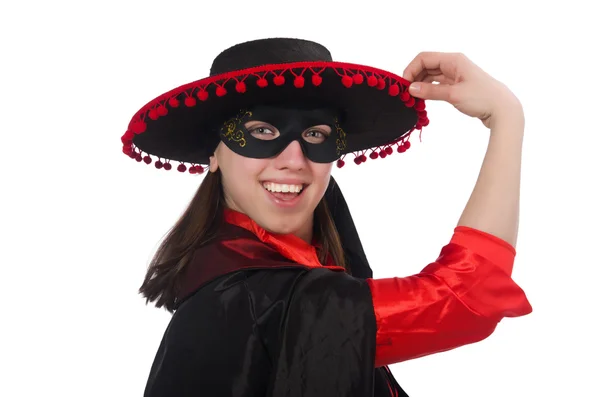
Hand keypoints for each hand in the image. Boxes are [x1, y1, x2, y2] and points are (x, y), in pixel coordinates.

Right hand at [403, 52, 522, 128]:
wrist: (503, 109)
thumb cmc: (482, 98)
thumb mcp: (453, 94)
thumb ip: (430, 91)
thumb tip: (411, 89)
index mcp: (453, 60)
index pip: (424, 58)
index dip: (411, 69)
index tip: (404, 86)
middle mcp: (454, 64)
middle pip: (426, 65)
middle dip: (414, 78)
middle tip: (406, 94)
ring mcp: (456, 74)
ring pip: (431, 75)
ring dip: (421, 85)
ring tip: (414, 99)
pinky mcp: (458, 85)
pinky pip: (438, 84)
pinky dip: (429, 90)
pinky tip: (424, 99)